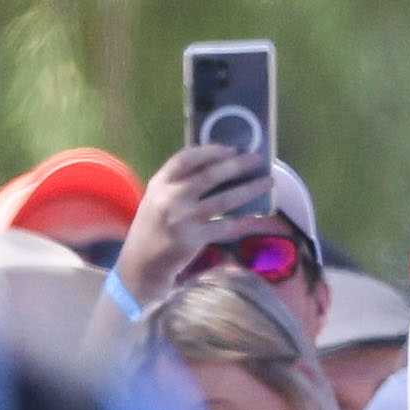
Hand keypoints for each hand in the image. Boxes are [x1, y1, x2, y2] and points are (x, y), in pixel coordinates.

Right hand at [115, 142, 274, 306]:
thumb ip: (179, 181)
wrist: (143, 261)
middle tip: (257, 159)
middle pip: (209, 176)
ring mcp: (184, 219)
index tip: (231, 148)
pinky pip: (225, 226)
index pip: (185, 159)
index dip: (210, 151)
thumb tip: (217, 164)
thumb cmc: (155, 225)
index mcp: (160, 183)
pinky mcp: (195, 239)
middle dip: (237, 165)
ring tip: (267, 182)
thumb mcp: (158, 197)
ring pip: (224, 200)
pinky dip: (242, 220)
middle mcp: (171, 198)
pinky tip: (256, 214)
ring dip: (249, 190)